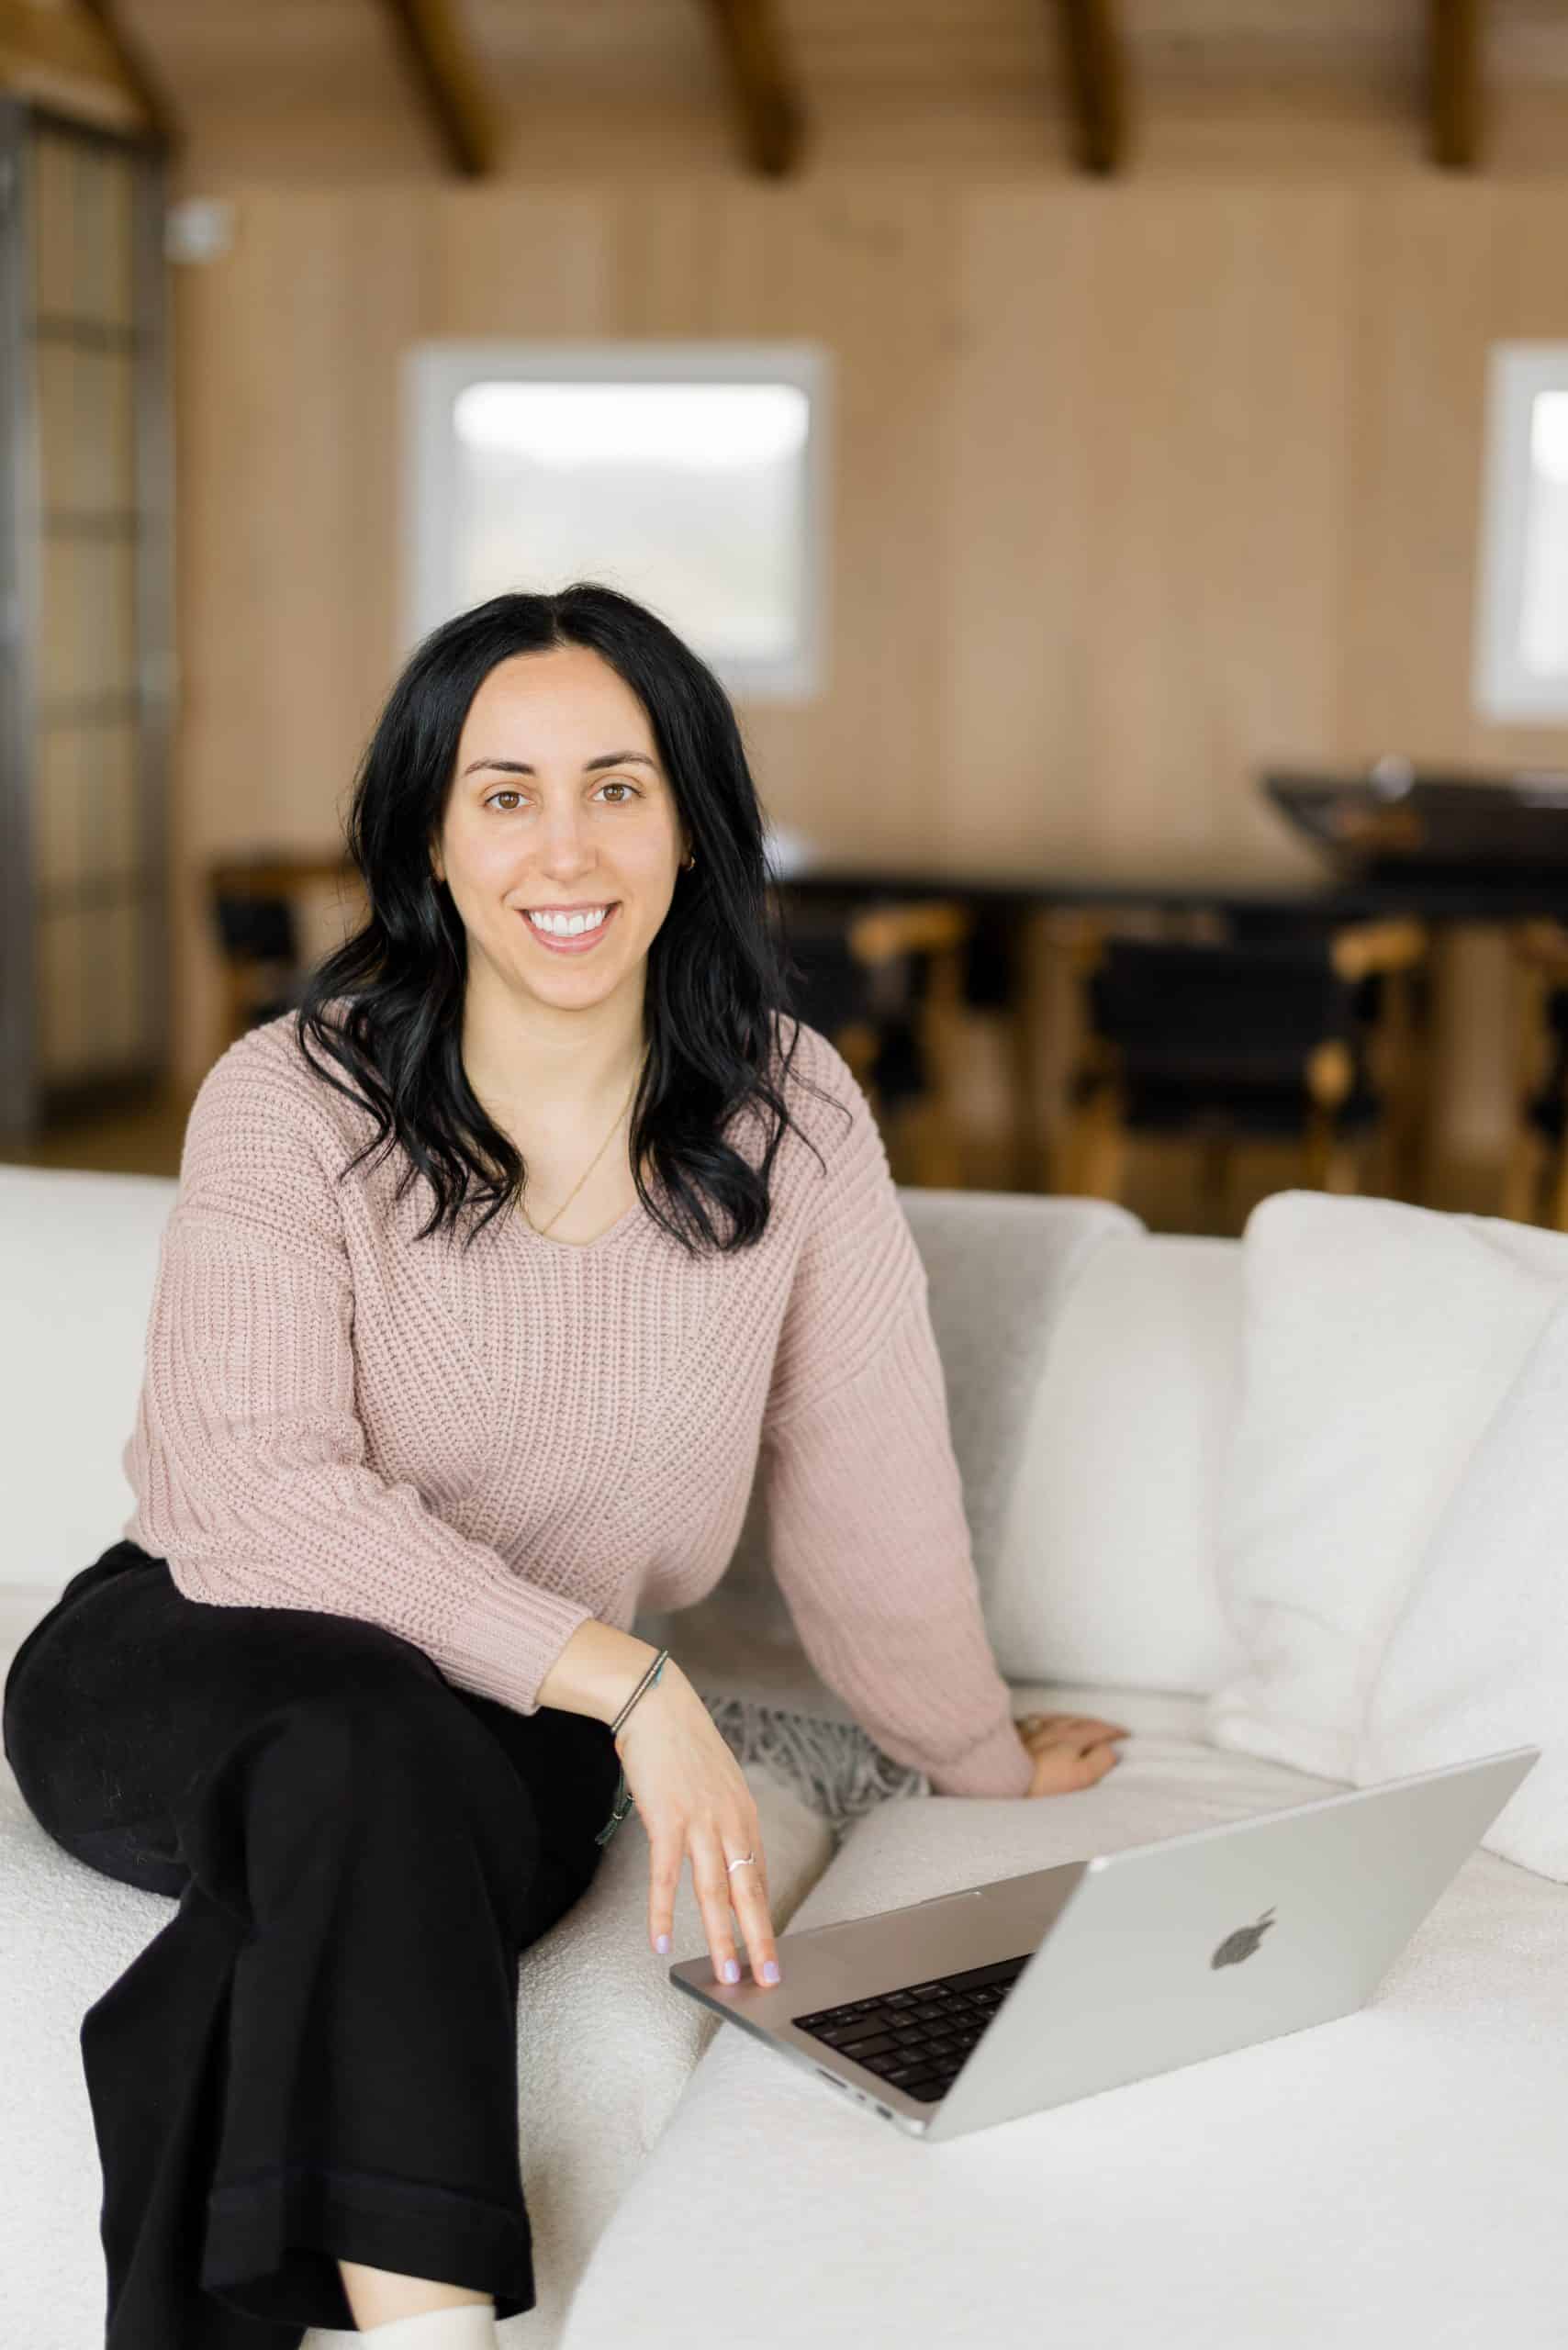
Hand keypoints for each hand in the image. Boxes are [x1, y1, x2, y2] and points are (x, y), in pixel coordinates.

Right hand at [614, 1661, 781, 1985]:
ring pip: (714, 1892)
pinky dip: (663, 1912)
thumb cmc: (682, 1743)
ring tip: (726, 1973)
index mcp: (743, 1813)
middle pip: (749, 1891)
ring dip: (722, 1937)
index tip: (768, 1950)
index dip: (763, 1917)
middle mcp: (730, 1821)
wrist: (657, 1702)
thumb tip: (723, 1853)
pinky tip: (662, 1941)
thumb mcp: (715, 1781)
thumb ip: (722, 1818)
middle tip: (768, 1978)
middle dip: (760, 1939)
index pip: (758, 1877)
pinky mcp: (666, 1819)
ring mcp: (700, 1821)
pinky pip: (666, 1875)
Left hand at [1014, 1710, 1129, 1796]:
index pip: (1099, 1730)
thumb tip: (1110, 1749)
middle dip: (1097, 1724)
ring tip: (1080, 1723)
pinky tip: (1041, 1722)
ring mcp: (1032, 1730)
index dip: (1115, 1732)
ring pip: (1057, 1717)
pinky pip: (1034, 1721)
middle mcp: (1052, 1728)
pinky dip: (1045, 1720)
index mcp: (1072, 1738)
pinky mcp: (1014, 1736)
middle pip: (1079, 1720)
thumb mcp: (1080, 1777)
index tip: (1126, 1735)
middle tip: (1107, 1729)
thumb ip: (1100, 1761)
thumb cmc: (1041, 1783)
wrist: (1000, 1779)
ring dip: (1073, 1719)